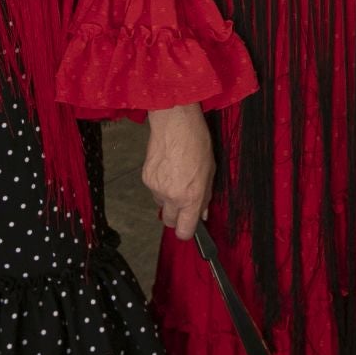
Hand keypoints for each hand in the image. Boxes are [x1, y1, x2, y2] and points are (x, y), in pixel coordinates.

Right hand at [144, 103, 214, 239]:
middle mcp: (172, 196)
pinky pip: (153, 189)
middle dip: (176, 216)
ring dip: (167, 198)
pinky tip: (167, 167)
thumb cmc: (197, 142)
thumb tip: (203, 212)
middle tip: (183, 201)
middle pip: (169, 222)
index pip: (184, 230)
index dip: (186, 231)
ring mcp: (156, 188)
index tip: (189, 226)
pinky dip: (160, 183)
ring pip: (161, 204)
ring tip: (176, 176)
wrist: (175, 123)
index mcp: (191, 197)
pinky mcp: (145, 178)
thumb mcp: (210, 171)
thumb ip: (205, 196)